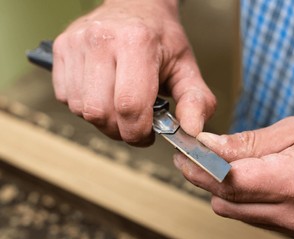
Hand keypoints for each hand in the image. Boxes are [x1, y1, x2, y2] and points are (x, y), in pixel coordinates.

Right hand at [52, 0, 215, 145]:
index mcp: (136, 42)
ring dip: (102, 119)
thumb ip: (195, 101)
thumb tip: (192, 130)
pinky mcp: (61, 49)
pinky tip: (102, 94)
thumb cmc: (160, 38)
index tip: (147, 134)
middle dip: (120, 130)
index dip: (138, 132)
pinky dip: (84, 106)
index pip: (130, 106)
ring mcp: (76, 43)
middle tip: (134, 123)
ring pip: (81, 109)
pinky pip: (65, 98)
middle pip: (101, 113)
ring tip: (119, 106)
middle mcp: (101, 40)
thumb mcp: (186, 67)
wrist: (136, 4)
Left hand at [173, 116, 293, 237]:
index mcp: (292, 180)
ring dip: (221, 188)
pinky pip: (251, 216)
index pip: (228, 180)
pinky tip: (245, 179)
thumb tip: (210, 145)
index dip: (199, 167)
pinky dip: (241, 198)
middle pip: (225, 199)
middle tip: (194, 157)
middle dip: (203, 178)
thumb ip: (249, 143)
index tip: (185, 154)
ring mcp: (293, 226)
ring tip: (220, 165)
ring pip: (234, 211)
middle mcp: (291, 211)